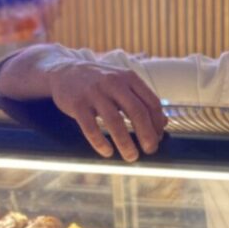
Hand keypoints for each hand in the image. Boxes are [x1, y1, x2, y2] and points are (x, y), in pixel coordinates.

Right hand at [48, 62, 166, 161]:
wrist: (63, 71)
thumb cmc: (100, 81)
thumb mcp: (123, 83)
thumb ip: (143, 100)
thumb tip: (165, 123)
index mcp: (129, 78)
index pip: (151, 102)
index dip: (158, 122)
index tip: (159, 138)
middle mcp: (113, 83)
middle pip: (137, 112)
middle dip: (146, 134)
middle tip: (150, 150)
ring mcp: (94, 92)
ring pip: (115, 121)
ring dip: (125, 143)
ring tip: (131, 156)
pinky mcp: (77, 103)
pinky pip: (90, 127)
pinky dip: (100, 142)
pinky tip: (108, 152)